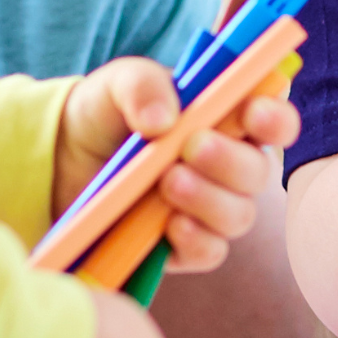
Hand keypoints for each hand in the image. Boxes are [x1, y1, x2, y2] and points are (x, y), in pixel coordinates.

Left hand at [54, 57, 300, 276]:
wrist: (62, 162)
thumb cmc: (105, 114)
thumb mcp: (115, 85)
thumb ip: (142, 86)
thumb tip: (164, 120)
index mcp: (226, 119)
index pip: (272, 120)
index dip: (275, 118)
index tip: (253, 112)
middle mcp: (227, 166)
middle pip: (258, 172)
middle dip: (229, 160)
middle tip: (192, 146)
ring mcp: (208, 208)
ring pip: (238, 215)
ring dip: (208, 199)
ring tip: (167, 182)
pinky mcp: (184, 246)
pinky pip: (209, 252)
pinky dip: (196, 239)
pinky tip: (171, 225)